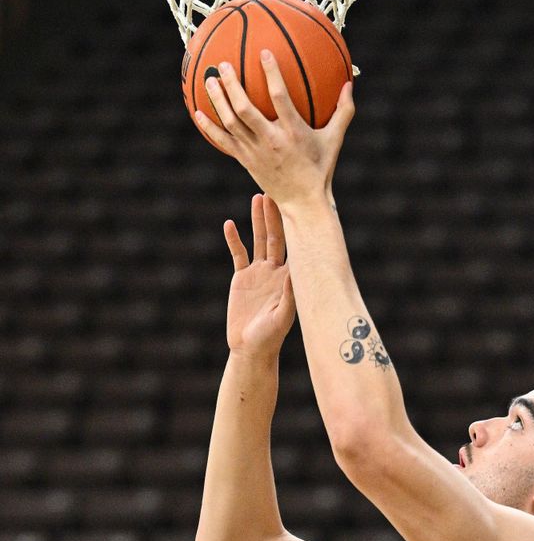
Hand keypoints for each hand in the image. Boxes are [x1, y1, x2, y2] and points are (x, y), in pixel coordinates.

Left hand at [196, 50, 354, 210]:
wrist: (303, 201)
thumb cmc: (321, 168)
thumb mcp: (334, 139)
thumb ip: (343, 111)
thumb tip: (349, 85)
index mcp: (294, 132)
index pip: (280, 97)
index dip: (272, 74)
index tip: (264, 53)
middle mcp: (272, 140)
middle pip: (245, 109)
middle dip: (231, 85)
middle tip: (222, 65)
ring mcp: (255, 152)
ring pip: (230, 122)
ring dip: (217, 100)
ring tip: (209, 81)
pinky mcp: (245, 161)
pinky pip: (223, 141)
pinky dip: (209, 127)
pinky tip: (198, 113)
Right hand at [225, 194, 295, 360]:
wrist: (250, 349)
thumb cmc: (270, 337)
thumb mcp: (282, 317)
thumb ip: (289, 296)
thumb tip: (296, 274)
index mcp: (290, 277)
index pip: (296, 245)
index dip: (296, 226)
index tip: (297, 205)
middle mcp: (276, 270)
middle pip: (277, 236)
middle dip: (275, 215)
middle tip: (274, 191)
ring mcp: (259, 272)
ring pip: (259, 240)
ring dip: (258, 220)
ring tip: (258, 198)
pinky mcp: (242, 278)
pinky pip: (238, 254)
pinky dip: (233, 239)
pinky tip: (229, 224)